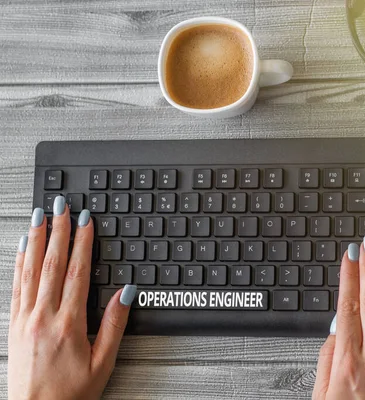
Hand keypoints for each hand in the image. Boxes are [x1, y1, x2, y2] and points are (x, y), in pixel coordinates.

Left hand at [8, 196, 136, 399]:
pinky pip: (17, 286)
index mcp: (69, 323)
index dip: (83, 243)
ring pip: (31, 270)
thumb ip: (115, 324)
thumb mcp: (103, 362)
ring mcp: (25, 319)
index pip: (77, 272)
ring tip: (39, 217)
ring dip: (37, 240)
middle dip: (58, 231)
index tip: (85, 221)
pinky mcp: (15, 325)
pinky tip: (23, 248)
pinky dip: (20, 262)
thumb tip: (126, 293)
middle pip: (52, 263)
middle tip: (60, 206)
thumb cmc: (69, 393)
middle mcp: (44, 316)